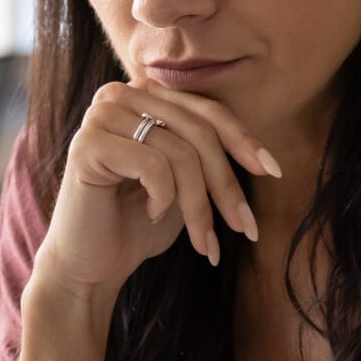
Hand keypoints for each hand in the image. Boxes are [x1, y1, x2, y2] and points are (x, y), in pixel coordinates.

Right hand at [28, 84, 280, 304]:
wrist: (90, 266)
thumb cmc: (137, 224)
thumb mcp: (185, 182)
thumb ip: (208, 154)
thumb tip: (263, 155)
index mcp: (144, 94)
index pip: (206, 110)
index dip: (243, 140)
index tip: (272, 172)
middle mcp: (119, 95)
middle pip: (198, 132)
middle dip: (226, 185)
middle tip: (243, 228)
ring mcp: (100, 115)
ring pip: (180, 154)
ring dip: (199, 206)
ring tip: (203, 241)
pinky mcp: (87, 144)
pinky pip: (153, 166)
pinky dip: (162, 199)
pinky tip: (149, 214)